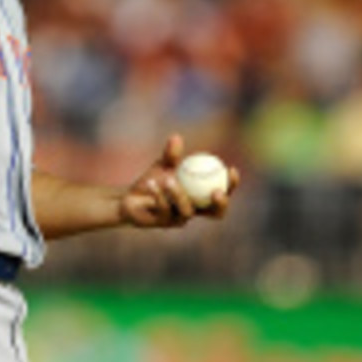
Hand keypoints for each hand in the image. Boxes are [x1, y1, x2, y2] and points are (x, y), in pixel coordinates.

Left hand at [118, 134, 239, 227]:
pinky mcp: (162, 224)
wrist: (129, 197)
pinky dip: (158, 195)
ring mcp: (179, 220)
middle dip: (221, 203)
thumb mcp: (163, 165)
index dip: (231, 185)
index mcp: (200, 198)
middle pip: (216, 213)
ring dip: (179, 195)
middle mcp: (194, 211)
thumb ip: (171, 155)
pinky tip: (151, 184)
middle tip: (217, 191)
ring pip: (187, 211)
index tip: (231, 170)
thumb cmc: (153, 180)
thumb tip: (176, 137)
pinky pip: (164, 209)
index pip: (222, 193)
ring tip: (170, 180)